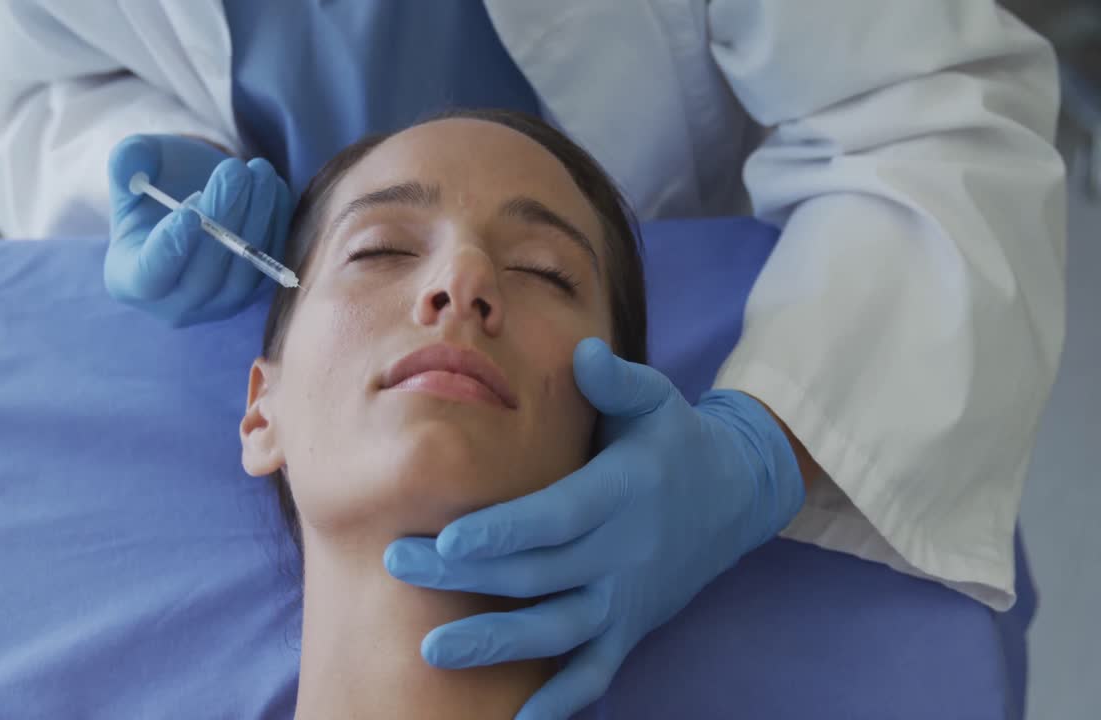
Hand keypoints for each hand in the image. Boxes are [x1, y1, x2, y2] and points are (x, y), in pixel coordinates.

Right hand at [106, 134, 292, 326]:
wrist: (193, 195)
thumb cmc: (156, 182)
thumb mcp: (135, 163)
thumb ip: (127, 161)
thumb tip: (130, 164)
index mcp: (129, 279)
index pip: (149, 277)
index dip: (169, 249)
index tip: (189, 214)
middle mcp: (173, 303)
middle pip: (202, 275)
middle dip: (223, 217)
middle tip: (234, 170)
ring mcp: (216, 305)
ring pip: (241, 272)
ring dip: (256, 218)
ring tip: (259, 170)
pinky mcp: (252, 294)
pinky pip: (268, 266)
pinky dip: (275, 226)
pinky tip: (274, 187)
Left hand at [383, 337, 806, 718]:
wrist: (733, 498)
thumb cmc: (672, 441)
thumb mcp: (654, 401)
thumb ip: (616, 381)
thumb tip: (583, 352)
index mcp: (623, 492)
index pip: (558, 516)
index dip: (504, 531)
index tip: (448, 539)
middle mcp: (625, 551)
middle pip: (539, 573)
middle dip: (465, 577)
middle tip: (396, 563)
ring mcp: (626, 598)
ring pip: (558, 631)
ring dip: (496, 643)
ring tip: (432, 650)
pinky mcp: (629, 628)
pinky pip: (594, 673)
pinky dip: (560, 702)